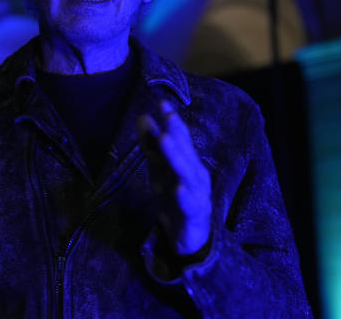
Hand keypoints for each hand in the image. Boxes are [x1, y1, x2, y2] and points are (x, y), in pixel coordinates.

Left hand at [137, 100, 211, 255]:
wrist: (189, 236)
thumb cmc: (175, 197)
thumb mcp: (159, 170)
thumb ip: (152, 146)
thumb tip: (143, 116)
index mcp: (187, 162)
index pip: (181, 138)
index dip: (173, 122)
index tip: (163, 103)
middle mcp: (195, 175)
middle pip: (186, 153)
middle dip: (177, 135)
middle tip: (168, 118)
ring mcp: (198, 195)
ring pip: (188, 175)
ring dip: (178, 157)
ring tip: (166, 140)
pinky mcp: (195, 216)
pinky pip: (191, 205)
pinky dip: (185, 196)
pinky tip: (178, 188)